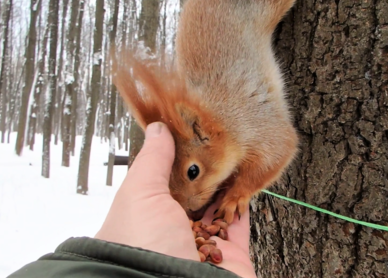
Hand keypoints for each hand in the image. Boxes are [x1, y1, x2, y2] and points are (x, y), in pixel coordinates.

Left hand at [95, 122, 255, 277]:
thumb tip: (157, 129)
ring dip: (227, 188)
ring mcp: (203, 247)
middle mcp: (173, 235)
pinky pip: (241, 227)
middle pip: (195, 197)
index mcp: (147, 219)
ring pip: (219, 211)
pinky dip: (244, 207)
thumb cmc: (143, 249)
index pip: (165, 185)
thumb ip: (152, 160)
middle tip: (218, 146)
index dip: (178, 162)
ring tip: (235, 160)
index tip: (191, 138)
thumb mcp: (141, 194)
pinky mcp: (230, 258)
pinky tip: (246, 187)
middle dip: (206, 174)